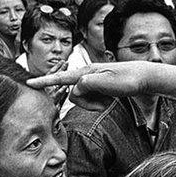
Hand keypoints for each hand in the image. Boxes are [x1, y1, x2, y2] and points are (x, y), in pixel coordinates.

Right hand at [27, 61, 156, 111]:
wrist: (146, 78)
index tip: (29, 83)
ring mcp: (94, 81)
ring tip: (110, 101)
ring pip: (83, 99)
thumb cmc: (129, 80)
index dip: (45, 82)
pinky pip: (92, 99)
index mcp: (88, 72)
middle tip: (106, 104)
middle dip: (87, 104)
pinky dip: (100, 103)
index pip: (61, 77)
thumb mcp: (107, 83)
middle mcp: (88, 75)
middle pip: (74, 95)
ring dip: (95, 104)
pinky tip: (112, 100)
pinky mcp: (100, 87)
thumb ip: (87, 85)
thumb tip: (75, 89)